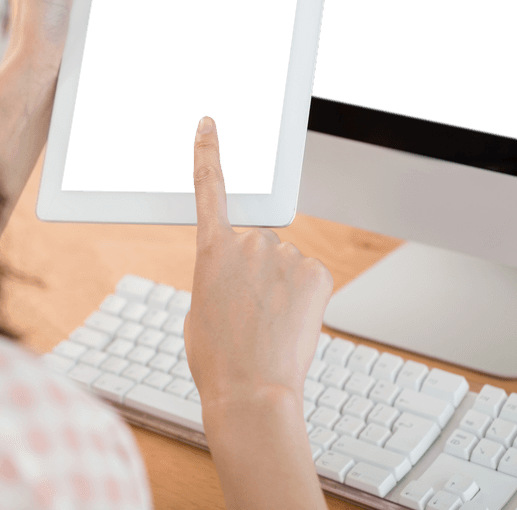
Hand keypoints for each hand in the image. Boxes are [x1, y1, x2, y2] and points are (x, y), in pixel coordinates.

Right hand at [183, 115, 332, 408]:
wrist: (252, 389)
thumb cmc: (218, 358)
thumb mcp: (200, 309)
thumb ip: (217, 276)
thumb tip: (239, 276)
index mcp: (211, 249)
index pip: (209, 187)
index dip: (208, 153)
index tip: (210, 126)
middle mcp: (249, 242)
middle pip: (257, 244)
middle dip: (257, 270)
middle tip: (250, 312)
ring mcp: (286, 255)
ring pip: (285, 263)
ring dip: (281, 287)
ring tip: (270, 324)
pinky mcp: (317, 271)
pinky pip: (310, 277)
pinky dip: (305, 297)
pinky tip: (291, 323)